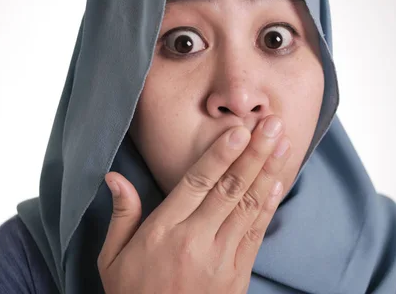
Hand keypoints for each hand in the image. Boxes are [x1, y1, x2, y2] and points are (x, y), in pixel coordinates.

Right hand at [97, 115, 290, 293]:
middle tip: (272, 123)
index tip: (239, 131)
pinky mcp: (238, 273)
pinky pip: (256, 233)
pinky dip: (268, 206)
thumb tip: (113, 177)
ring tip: (282, 143)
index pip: (196, 184)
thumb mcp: (113, 259)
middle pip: (229, 188)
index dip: (220, 155)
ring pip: (248, 206)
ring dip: (268, 172)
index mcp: (164, 231)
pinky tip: (278, 183)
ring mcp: (221, 257)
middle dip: (254, 153)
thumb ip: (121, 215)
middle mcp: (195, 240)